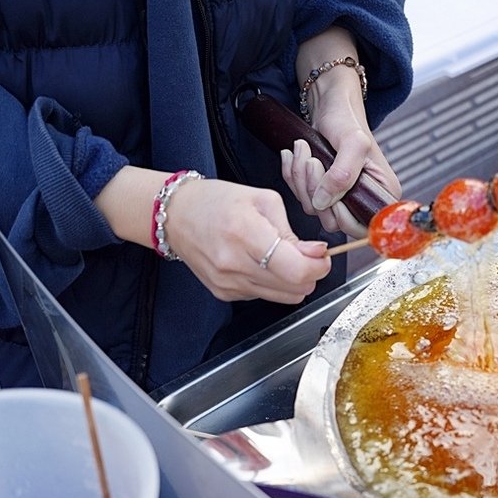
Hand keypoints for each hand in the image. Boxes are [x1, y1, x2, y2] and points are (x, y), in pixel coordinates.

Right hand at [165, 178, 330, 303]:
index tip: (322, 256)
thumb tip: (316, 253)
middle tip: (306, 255)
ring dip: (293, 281)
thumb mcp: (263, 200)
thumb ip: (291, 231)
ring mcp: (228, 283)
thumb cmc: (217, 201)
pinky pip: (264, 296)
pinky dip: (271, 283)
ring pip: (284, 297)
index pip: (297, 270)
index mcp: (246, 233)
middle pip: (295, 289)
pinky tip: (260, 264)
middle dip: (310, 273)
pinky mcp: (224, 293)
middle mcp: (234, 264)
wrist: (176, 215)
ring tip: (283, 258)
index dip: (319, 266)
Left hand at [283, 27, 401, 238]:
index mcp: (382, 194)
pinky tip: (294, 156)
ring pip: (314, 209)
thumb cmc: (347, 118)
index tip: (329, 187)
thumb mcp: (352, 142)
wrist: (330, 103)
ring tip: (303, 151)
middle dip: (315, 190)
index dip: (341, 214)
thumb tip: (325, 203)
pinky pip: (302, 197)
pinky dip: (293, 177)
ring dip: (301, 179)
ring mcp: (342, 198)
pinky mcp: (323, 192)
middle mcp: (364, 200)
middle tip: (312, 161)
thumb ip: (342, 174)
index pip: (362, 227)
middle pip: (333, 221)